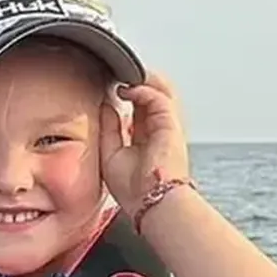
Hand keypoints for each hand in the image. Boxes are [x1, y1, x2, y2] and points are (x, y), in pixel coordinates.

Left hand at [99, 71, 190, 213]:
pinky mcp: (170, 125)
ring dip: (142, 80)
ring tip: (123, 73)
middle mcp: (158, 131)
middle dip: (136, 83)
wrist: (150, 202)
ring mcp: (166, 127)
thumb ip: (109, 128)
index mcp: (146, 140)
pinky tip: (126, 89)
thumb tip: (106, 105)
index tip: (110, 86)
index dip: (127, 95)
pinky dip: (142, 90)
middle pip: (152, 97)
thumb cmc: (134, 189)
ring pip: (160, 92)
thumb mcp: (111, 153)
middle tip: (118, 75)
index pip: (139, 109)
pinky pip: (158, 98)